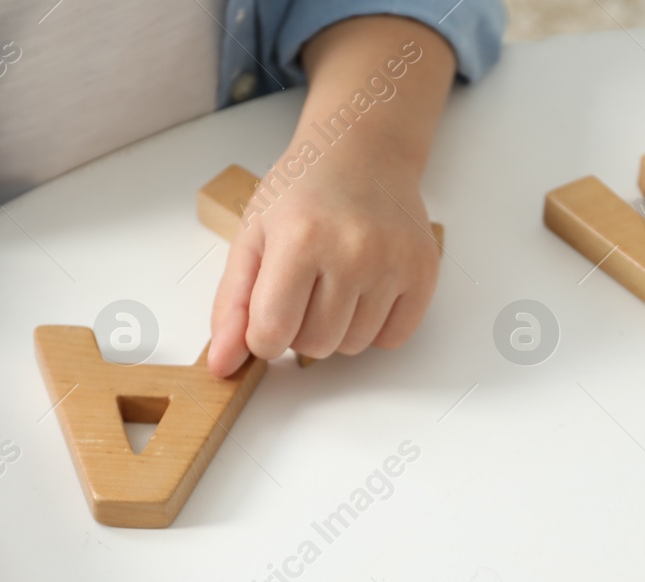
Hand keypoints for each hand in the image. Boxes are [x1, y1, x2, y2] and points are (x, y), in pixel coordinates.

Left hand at [207, 158, 439, 376]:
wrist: (362, 153)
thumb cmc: (301, 193)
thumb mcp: (250, 238)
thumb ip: (231, 306)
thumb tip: (221, 365)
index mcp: (300, 239)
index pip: (272, 334)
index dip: (262, 336)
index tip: (267, 311)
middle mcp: (353, 251)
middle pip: (315, 346)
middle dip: (300, 330)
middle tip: (304, 286)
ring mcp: (394, 262)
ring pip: (353, 346)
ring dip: (337, 328)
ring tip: (334, 282)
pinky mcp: (423, 272)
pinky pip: (392, 339)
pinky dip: (374, 326)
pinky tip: (365, 288)